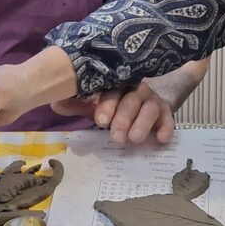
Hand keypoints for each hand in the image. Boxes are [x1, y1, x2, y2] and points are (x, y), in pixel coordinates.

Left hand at [51, 80, 176, 144]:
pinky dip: (167, 127)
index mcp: (117, 85)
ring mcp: (153, 100)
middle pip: (131, 99)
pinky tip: (161, 139)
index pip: (112, 90)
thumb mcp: (96, 103)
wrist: (149, 99)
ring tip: (135, 139)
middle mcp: (136, 89)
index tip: (100, 121)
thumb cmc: (116, 103)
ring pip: (150, 107)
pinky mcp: (166, 112)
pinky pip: (169, 118)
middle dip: (123, 118)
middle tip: (116, 137)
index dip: (107, 105)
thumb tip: (55, 102)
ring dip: (142, 122)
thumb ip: (78, 104)